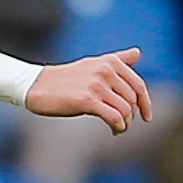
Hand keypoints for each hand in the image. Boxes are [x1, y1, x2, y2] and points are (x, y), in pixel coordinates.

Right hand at [26, 47, 153, 131]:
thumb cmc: (65, 78)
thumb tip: (138, 53)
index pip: (138, 85)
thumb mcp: (92, 64)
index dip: (145, 103)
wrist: (35, 85)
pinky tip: (114, 130)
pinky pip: (114, 117)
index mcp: (110, 62)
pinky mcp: (87, 100)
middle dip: (132, 115)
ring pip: (125, 110)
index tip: (146, 116)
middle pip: (132, 99)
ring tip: (118, 129)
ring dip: (125, 124)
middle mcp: (105, 71)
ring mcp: (96, 85)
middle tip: (124, 124)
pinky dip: (118, 127)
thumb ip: (117, 59)